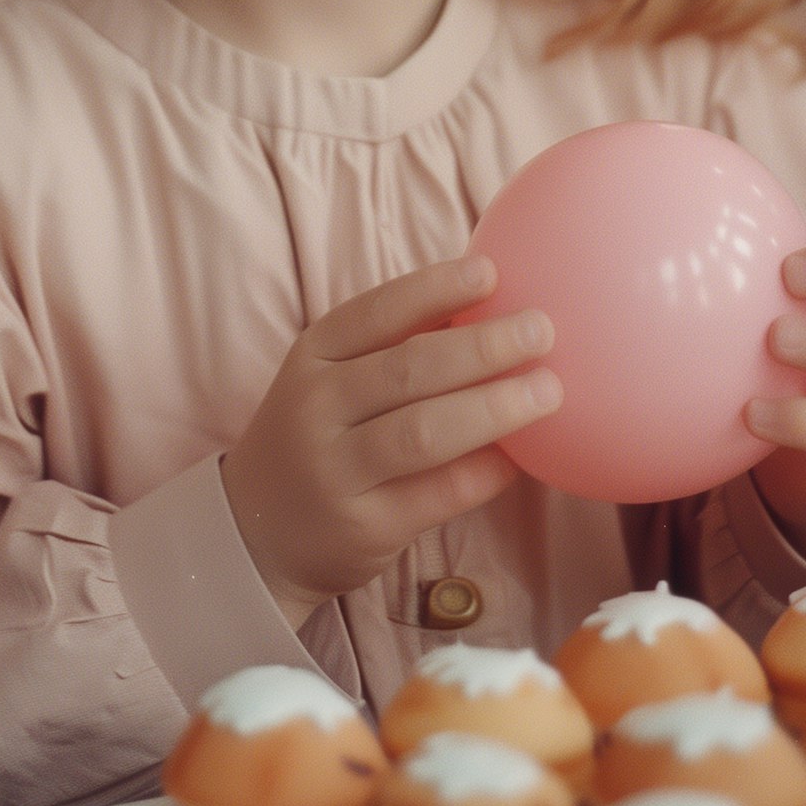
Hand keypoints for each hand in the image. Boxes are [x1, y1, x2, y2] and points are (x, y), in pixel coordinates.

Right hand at [220, 254, 560, 629]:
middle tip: (541, 331)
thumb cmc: (319, 437)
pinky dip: (483, 472)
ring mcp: (337, 470)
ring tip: (548, 392)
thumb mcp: (330, 380)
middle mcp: (317, 408)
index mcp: (313, 355)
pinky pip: (437, 494)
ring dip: (493, 408)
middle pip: (409, 369)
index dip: (436, 289)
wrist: (257, 532)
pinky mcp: (364, 526)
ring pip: (424, 432)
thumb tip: (491, 306)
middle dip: (482, 347)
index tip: (492, 272)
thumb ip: (393, 347)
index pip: (377, 311)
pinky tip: (520, 458)